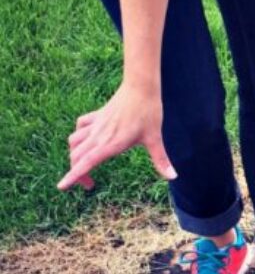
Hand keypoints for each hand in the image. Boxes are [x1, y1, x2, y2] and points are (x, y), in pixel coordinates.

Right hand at [58, 82, 175, 190]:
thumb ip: (161, 159)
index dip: (74, 175)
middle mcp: (99, 135)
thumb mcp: (155, 138)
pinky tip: (86, 139)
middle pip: (76, 156)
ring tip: (84, 163)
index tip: (61, 186)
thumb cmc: (149, 112)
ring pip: (74, 142)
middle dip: (76, 172)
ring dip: (74, 155)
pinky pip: (80, 126)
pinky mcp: (97, 115)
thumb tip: (173, 176)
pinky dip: (78, 135)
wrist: (141, 87)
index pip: (87, 163)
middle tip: (89, 183)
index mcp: (111, 144)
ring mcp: (96, 124)